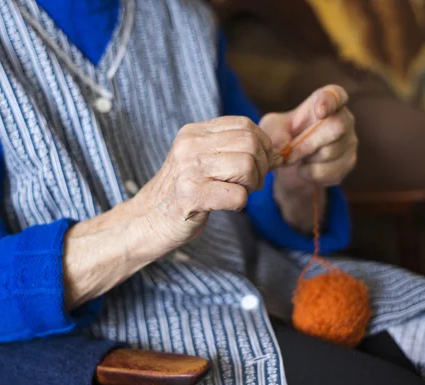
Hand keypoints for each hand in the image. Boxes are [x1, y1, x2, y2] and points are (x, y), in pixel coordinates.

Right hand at [134, 116, 274, 250]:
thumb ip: (231, 150)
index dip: (263, 144)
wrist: (147, 221)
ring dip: (252, 185)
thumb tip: (277, 152)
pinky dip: (240, 203)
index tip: (261, 163)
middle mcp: (189, 146)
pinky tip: (227, 205)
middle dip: (262, 165)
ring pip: (246, 167)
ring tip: (240, 193)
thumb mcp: (201, 161)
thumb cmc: (182, 193)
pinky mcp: (191, 196)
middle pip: (250, 143)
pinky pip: (237, 196)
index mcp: (193, 132)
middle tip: (252, 183)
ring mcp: (189, 170)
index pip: (243, 124)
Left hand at [259, 85, 357, 231]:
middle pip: (337, 127)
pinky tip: (304, 170)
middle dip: (308, 143)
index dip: (330, 101)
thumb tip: (286, 145)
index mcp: (325, 102)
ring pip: (331, 152)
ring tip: (297, 159)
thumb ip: (276, 131)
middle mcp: (344, 118)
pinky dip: (311, 174)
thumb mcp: (272, 129)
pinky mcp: (349, 163)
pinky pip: (332, 171)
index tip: (319, 111)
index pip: (336, 94)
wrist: (290, 166)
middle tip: (289, 154)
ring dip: (306, 160)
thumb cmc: (282, 138)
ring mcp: (349, 141)